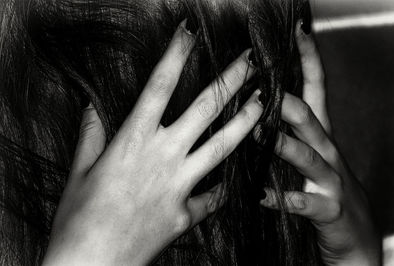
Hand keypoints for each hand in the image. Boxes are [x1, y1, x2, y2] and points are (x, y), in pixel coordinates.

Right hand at [42, 20, 262, 265]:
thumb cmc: (79, 218)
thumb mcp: (80, 171)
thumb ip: (91, 136)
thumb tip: (92, 108)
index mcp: (132, 140)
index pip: (159, 86)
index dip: (176, 54)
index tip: (190, 32)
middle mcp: (162, 157)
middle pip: (205, 109)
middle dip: (231, 80)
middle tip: (252, 60)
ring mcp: (180, 185)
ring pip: (223, 146)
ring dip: (247, 121)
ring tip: (265, 101)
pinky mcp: (188, 213)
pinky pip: (214, 196)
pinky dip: (225, 186)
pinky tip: (238, 178)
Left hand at [259, 22, 380, 264]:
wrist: (355, 234)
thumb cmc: (325, 187)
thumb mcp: (312, 154)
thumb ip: (289, 132)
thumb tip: (256, 107)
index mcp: (321, 135)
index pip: (317, 90)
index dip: (310, 60)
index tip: (298, 32)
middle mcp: (327, 152)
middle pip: (311, 119)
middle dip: (289, 102)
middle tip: (264, 88)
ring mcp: (330, 180)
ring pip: (308, 157)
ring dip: (284, 145)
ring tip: (260, 135)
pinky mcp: (328, 210)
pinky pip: (303, 204)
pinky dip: (281, 199)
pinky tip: (260, 195)